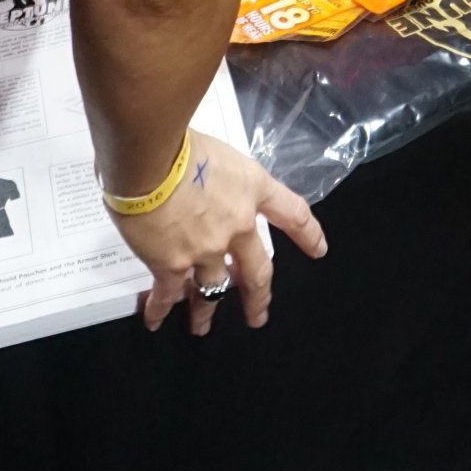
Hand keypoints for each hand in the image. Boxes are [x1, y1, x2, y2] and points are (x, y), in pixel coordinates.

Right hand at [109, 130, 327, 338]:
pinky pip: (168, 294)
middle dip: (258, 297)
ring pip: (213, 290)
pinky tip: (156, 321)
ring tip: (202, 327)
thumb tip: (200, 183)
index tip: (319, 250)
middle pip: (257, 271)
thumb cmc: (180, 143)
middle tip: (258, 316)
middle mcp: (237, 226)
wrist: (150, 159)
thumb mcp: (218, 153)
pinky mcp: (171, 265)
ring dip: (207, 312)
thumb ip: (218, 176)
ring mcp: (207, 251)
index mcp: (252, 190)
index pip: (292, 213)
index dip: (308, 234)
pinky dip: (160, 309)